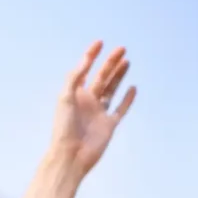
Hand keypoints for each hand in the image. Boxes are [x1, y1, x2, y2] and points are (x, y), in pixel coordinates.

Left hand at [50, 40, 136, 178]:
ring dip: (118, 76)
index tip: (99, 42)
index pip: (84, 70)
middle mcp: (87, 102)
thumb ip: (75, 77)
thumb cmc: (64, 127)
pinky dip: (127, 99)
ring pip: (111, 90)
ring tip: (127, 61)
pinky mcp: (109, 124)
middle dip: (110, 63)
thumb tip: (85, 60)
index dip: (90, 56)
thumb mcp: (65, 97)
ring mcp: (99, 113)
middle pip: (101, 78)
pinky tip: (133, 88)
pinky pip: (120, 109)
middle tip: (121, 49)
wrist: (71, 155)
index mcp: (75, 95)